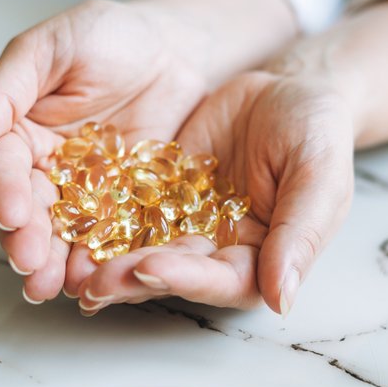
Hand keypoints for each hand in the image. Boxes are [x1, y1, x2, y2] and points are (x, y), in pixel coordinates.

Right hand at [0, 0, 210, 300]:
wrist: (176, 49)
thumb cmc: (109, 36)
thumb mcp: (49, 48)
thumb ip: (2, 92)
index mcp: (16, 130)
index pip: (0, 165)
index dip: (2, 190)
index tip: (10, 212)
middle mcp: (44, 167)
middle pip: (27, 209)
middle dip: (25, 238)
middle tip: (29, 263)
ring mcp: (85, 191)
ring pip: (63, 232)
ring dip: (56, 262)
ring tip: (54, 287)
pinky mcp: (123, 206)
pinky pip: (111, 236)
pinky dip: (102, 259)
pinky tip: (98, 280)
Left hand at [74, 70, 355, 315]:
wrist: (287, 88)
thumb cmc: (316, 132)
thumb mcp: (319, 174)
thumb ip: (302, 233)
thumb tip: (283, 299)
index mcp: (260, 259)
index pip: (222, 281)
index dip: (186, 278)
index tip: (150, 268)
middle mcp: (215, 251)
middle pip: (172, 273)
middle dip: (132, 278)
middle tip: (93, 282)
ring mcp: (182, 224)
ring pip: (140, 249)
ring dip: (106, 262)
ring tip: (69, 268)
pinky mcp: (156, 195)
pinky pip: (125, 210)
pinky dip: (98, 220)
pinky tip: (68, 223)